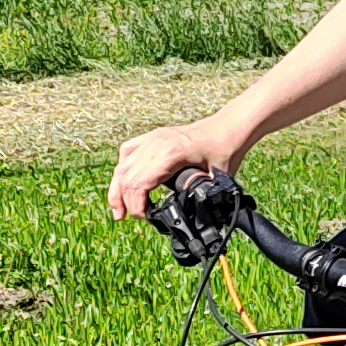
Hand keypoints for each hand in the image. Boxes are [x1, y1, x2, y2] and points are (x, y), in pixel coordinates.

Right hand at [108, 117, 241, 221]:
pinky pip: (128, 152)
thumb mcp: (215, 179)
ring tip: (118, 208)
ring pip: (123, 165)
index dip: (136, 205)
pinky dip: (122, 169)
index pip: (139, 183)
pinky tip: (123, 182)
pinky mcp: (153, 137)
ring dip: (117, 188)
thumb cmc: (224, 150)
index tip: (145, 217)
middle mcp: (156, 144)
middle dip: (122, 200)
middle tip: (123, 217)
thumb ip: (199, 195)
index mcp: (170, 154)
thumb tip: (187, 214)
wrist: (228, 127)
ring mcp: (152, 139)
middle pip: (126, 176)